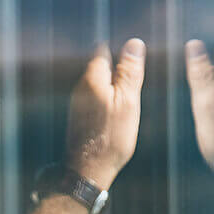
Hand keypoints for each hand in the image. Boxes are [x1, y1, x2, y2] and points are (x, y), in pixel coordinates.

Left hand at [66, 38, 146, 189]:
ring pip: (99, 84)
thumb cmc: (111, 137)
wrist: (89, 170)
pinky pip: (96, 99)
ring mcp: (77, 102)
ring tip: (128, 102)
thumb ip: (130, 72)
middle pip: (100, 66)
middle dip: (117, 69)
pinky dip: (107, 102)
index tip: (134, 60)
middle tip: (135, 84)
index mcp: (93, 78)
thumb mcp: (128, 102)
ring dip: (113, 88)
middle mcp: (81, 86)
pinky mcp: (79, 116)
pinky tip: (116, 116)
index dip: (119, 50)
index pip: (103, 49)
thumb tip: (134, 43)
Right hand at [185, 39, 213, 191]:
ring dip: (209, 68)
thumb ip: (201, 73)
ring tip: (189, 64)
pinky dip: (213, 84)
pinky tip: (201, 89)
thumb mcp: (205, 103)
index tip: (188, 33)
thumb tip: (195, 44)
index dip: (205, 40)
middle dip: (207, 52)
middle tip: (185, 46)